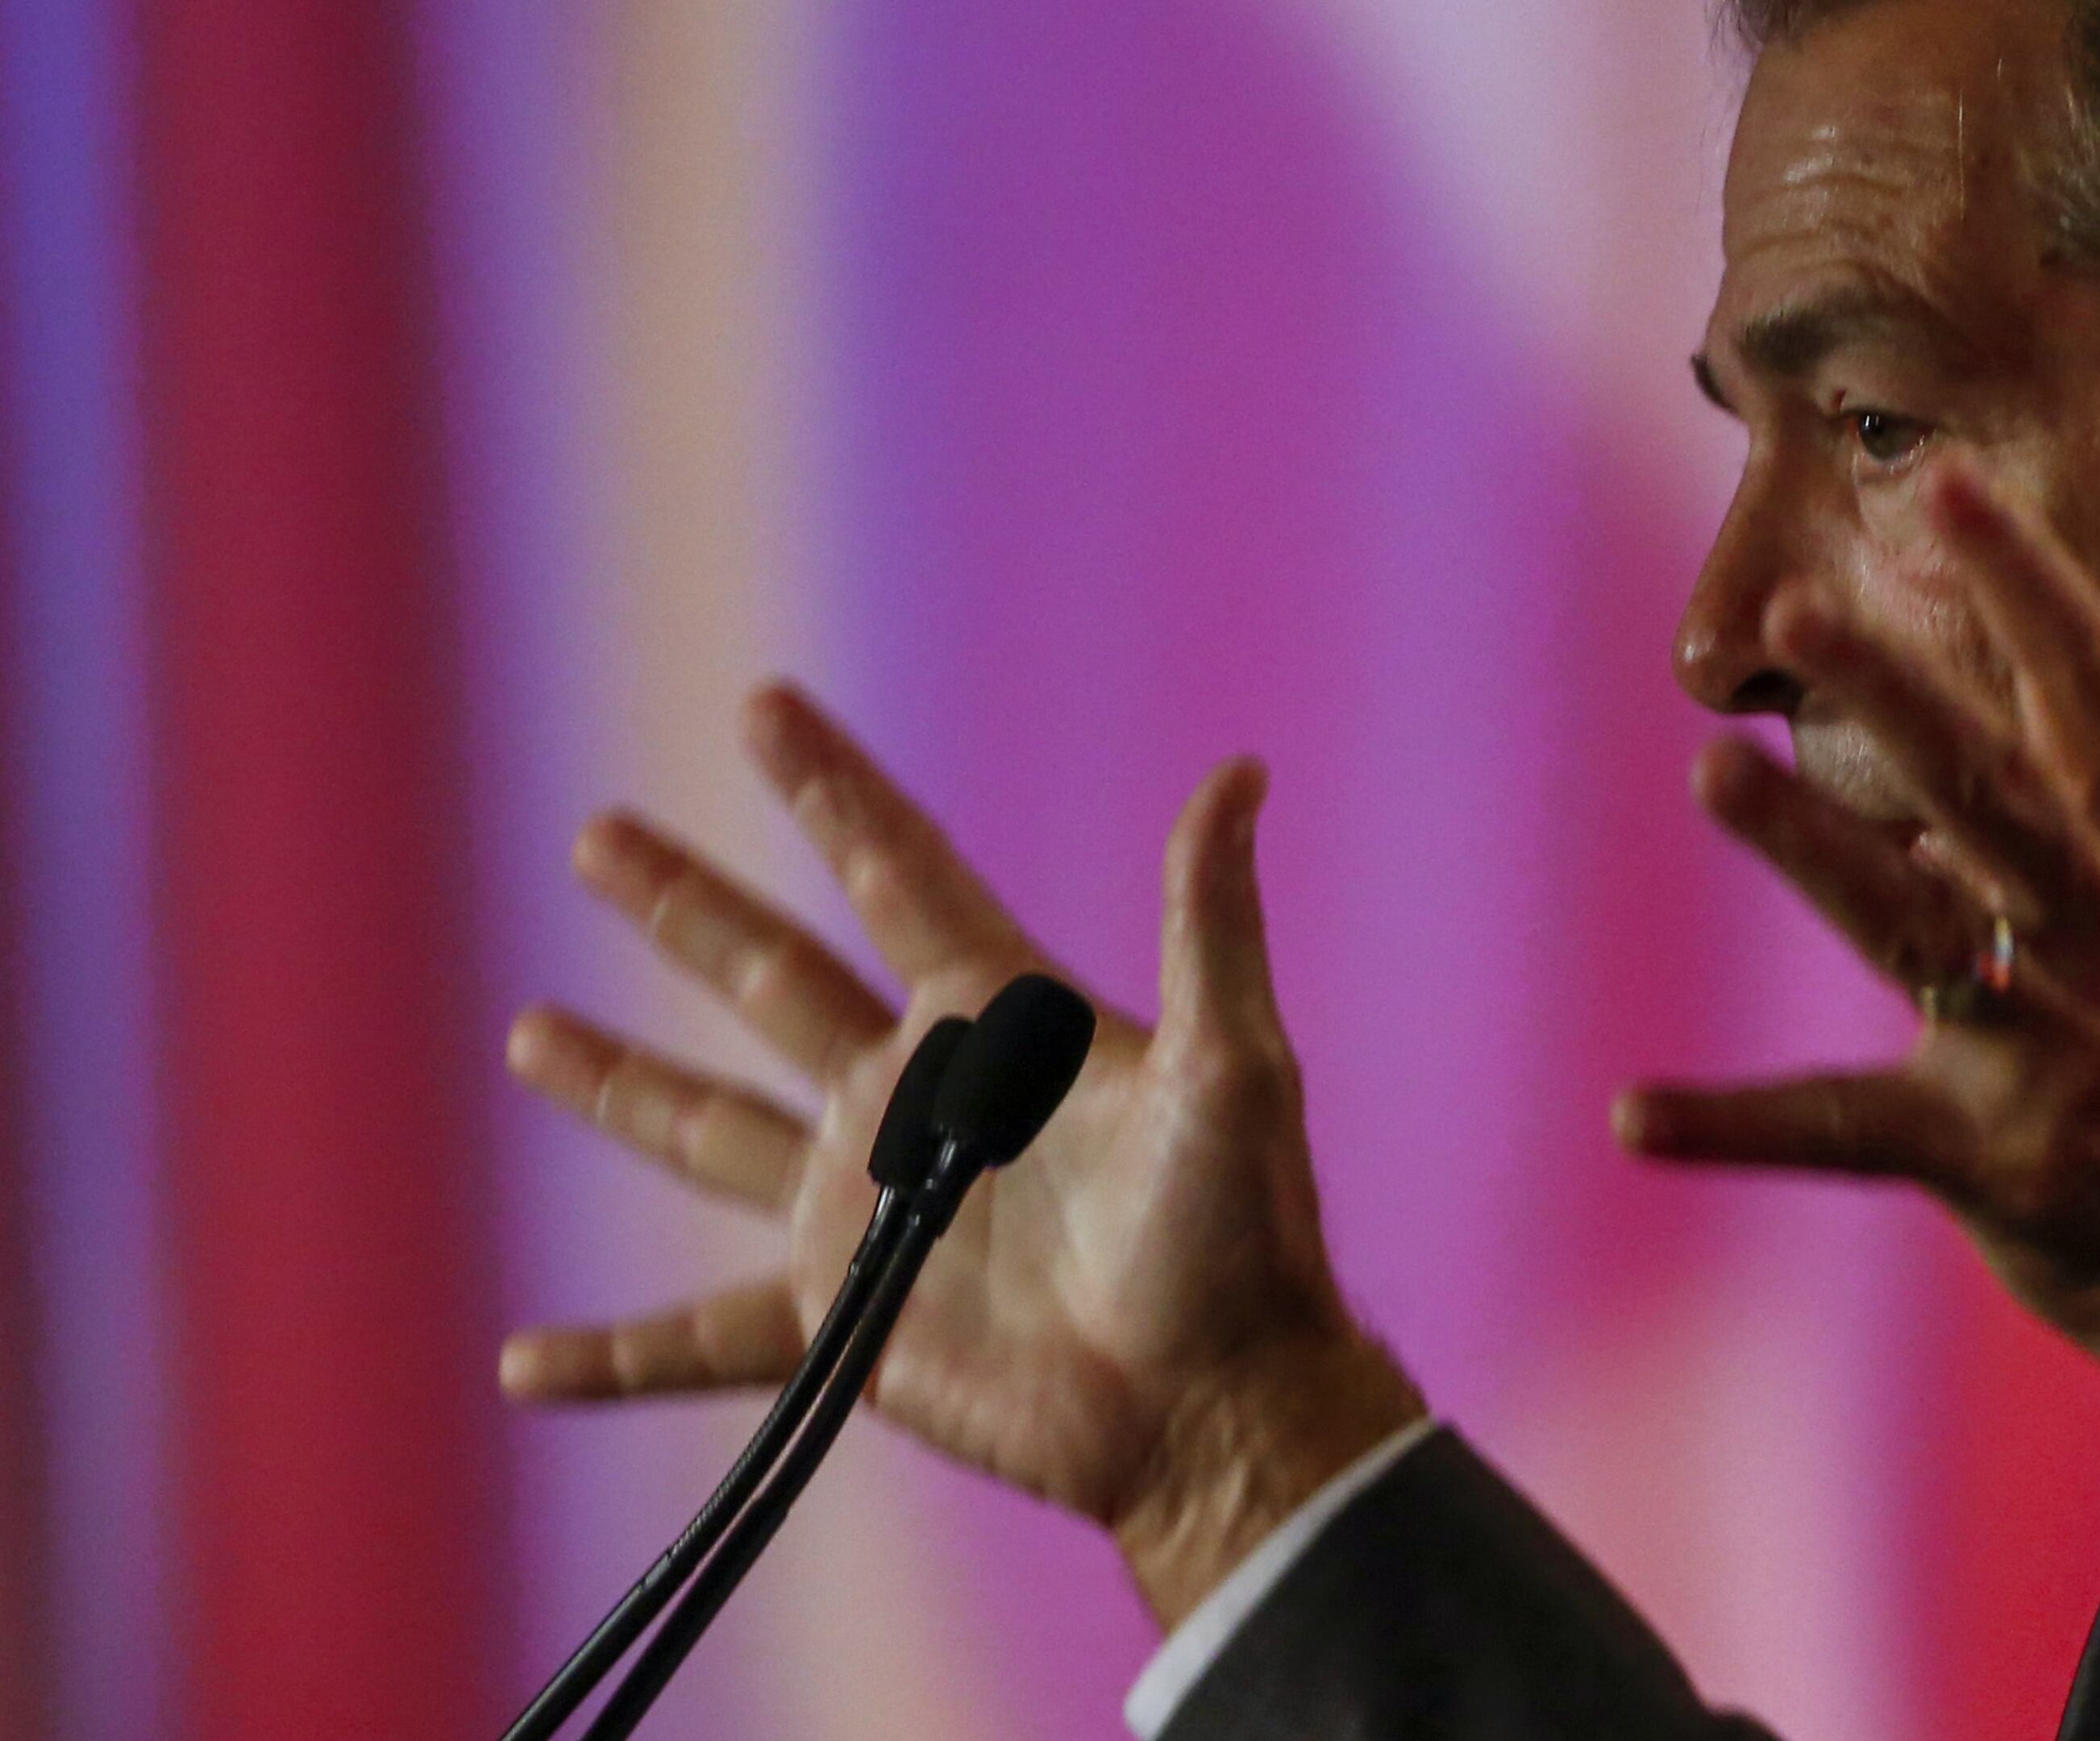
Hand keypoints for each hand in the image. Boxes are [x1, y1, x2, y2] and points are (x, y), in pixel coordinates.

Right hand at [497, 685, 1421, 1624]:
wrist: (1218, 1403)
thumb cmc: (1243, 1235)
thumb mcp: (1234, 1066)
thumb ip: (1211, 924)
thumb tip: (1243, 771)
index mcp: (1000, 1024)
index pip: (896, 874)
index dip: (830, 790)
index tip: (763, 704)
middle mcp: (916, 1101)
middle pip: (772, 977)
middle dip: (684, 907)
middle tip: (597, 836)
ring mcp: (869, 1212)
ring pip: (708, 1128)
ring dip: (619, 1083)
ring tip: (529, 1032)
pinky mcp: (845, 1326)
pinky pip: (702, 1341)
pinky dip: (612, 1358)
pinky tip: (523, 1364)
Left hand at [1616, 470, 2099, 1423]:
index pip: (2099, 695)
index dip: (2027, 586)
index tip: (1948, 484)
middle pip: (1996, 792)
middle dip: (1901, 694)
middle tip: (1794, 604)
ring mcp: (2051, 1048)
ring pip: (1916, 931)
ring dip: (1812, 851)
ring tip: (1712, 775)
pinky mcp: (1988, 1158)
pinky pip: (1846, 1132)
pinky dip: (1738, 1126)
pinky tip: (1631, 1115)